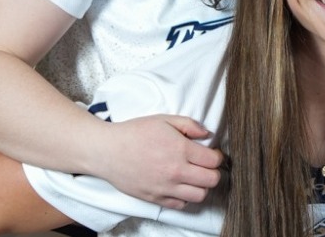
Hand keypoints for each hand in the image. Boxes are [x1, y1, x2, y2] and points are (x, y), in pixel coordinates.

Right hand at [93, 115, 222, 208]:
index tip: (212, 154)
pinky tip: (180, 186)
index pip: (214, 161)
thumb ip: (189, 125)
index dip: (217, 156)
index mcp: (180, 149)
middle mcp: (175, 171)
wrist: (107, 151)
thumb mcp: (164, 120)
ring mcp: (165, 187)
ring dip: (202, 187)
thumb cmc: (134, 133)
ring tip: (194, 177)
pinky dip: (185, 197)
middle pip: (212, 180)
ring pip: (200, 196)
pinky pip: (180, 205)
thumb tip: (207, 134)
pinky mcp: (155, 199)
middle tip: (206, 166)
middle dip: (213, 172)